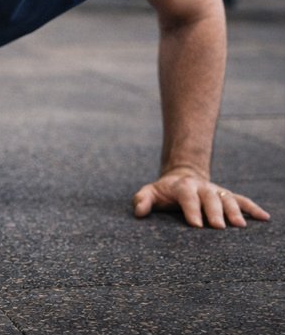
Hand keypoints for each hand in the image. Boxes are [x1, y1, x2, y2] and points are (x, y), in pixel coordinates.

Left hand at [133, 167, 269, 228]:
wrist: (182, 176)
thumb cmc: (164, 191)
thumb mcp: (150, 192)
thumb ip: (142, 200)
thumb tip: (139, 212)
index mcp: (182, 186)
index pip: (187, 197)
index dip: (191, 210)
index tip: (195, 225)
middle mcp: (202, 187)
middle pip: (210, 198)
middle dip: (214, 211)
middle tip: (218, 227)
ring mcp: (216, 191)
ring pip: (227, 198)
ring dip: (234, 211)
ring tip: (240, 225)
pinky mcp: (226, 195)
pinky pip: (242, 200)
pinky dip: (253, 208)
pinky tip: (264, 218)